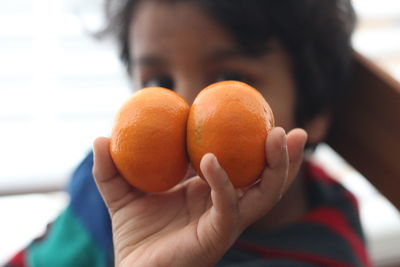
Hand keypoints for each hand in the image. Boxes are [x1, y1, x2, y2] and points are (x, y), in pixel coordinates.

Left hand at [92, 127, 306, 266]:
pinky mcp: (217, 236)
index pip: (242, 164)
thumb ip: (111, 168)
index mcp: (211, 191)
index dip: (256, 144)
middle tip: (291, 129)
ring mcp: (225, 221)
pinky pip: (228, 207)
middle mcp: (225, 205)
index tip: (261, 116)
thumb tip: (100, 137)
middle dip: (284, 156)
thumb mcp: (121, 193)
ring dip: (276, 166)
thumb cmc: (134, 235)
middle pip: (265, 179)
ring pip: (263, 194)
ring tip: (279, 135)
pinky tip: (210, 160)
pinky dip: (223, 183)